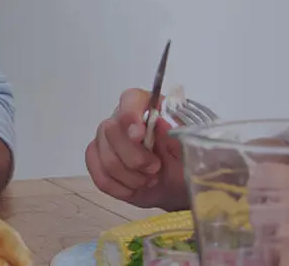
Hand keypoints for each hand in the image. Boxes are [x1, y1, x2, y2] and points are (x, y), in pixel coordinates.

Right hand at [84, 88, 188, 210]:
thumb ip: (176, 134)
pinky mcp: (98, 162)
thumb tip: (161, 123)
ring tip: (149, 180)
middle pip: (111, 131)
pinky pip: (100, 178)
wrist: (175, 185)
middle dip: (135, 158)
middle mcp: (120, 119)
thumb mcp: (189, 148)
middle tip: (155, 168)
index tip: (140, 136)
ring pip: (106, 159)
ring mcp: (105, 141)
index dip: (130, 115)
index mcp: (146, 107)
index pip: (130, 99)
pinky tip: (134, 188)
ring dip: (131, 177)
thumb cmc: (183, 161)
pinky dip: (120, 189)